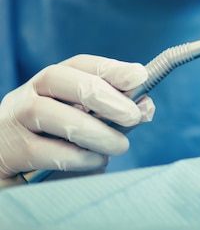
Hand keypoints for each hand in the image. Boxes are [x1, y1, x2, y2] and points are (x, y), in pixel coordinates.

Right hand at [0, 55, 154, 180]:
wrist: (12, 174)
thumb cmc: (56, 147)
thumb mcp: (88, 127)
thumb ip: (116, 117)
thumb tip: (146, 106)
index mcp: (51, 84)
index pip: (79, 64)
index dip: (110, 68)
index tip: (140, 76)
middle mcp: (27, 95)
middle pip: (57, 79)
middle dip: (101, 95)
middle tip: (132, 116)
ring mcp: (12, 122)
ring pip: (45, 113)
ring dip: (91, 129)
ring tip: (120, 146)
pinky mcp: (7, 153)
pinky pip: (39, 150)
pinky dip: (74, 156)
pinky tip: (96, 161)